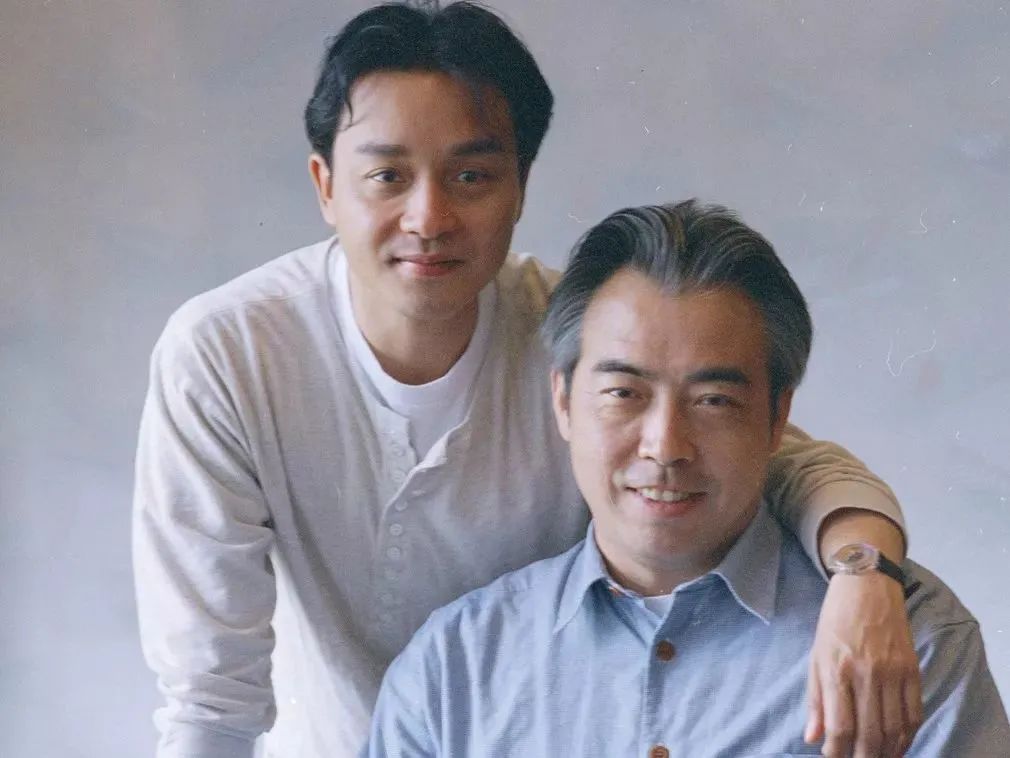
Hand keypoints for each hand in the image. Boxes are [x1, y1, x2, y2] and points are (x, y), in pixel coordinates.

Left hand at [804, 572, 921, 756]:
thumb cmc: (835, 620)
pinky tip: (898, 746)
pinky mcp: (912, 669)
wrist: (867, 585)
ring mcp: (893, 672)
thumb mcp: (815, 655)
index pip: (840, 726)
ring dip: (886, 752)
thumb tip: (812, 738)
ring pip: (894, 729)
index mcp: (837, 669)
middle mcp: (866, 674)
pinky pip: (914, 713)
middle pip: (870, 734)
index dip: (837, 752)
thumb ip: (816, 699)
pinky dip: (907, 736)